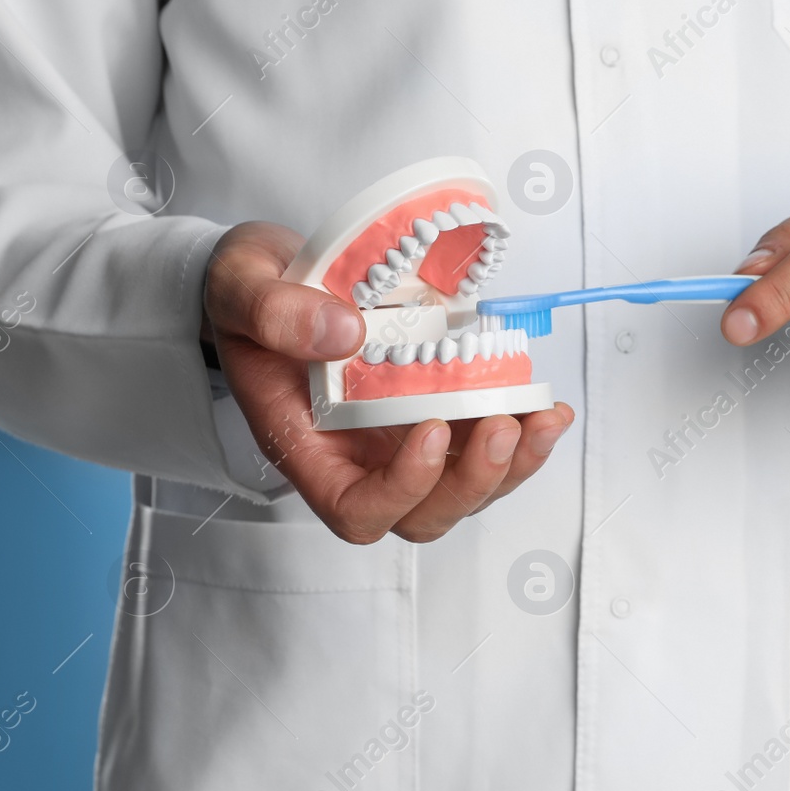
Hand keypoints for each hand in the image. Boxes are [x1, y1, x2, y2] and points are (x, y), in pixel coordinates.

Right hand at [203, 222, 573, 543]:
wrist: (273, 276)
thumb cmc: (250, 294)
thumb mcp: (241, 287)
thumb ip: (275, 313)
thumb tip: (347, 334)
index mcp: (305, 445)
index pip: (356, 509)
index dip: (402, 490)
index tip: (430, 430)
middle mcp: (359, 457)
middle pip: (425, 514)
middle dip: (473, 481)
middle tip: (502, 422)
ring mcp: (401, 441)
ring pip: (466, 489)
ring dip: (513, 465)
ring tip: (543, 418)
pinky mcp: (437, 413)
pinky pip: (485, 448)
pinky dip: (524, 435)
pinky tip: (548, 407)